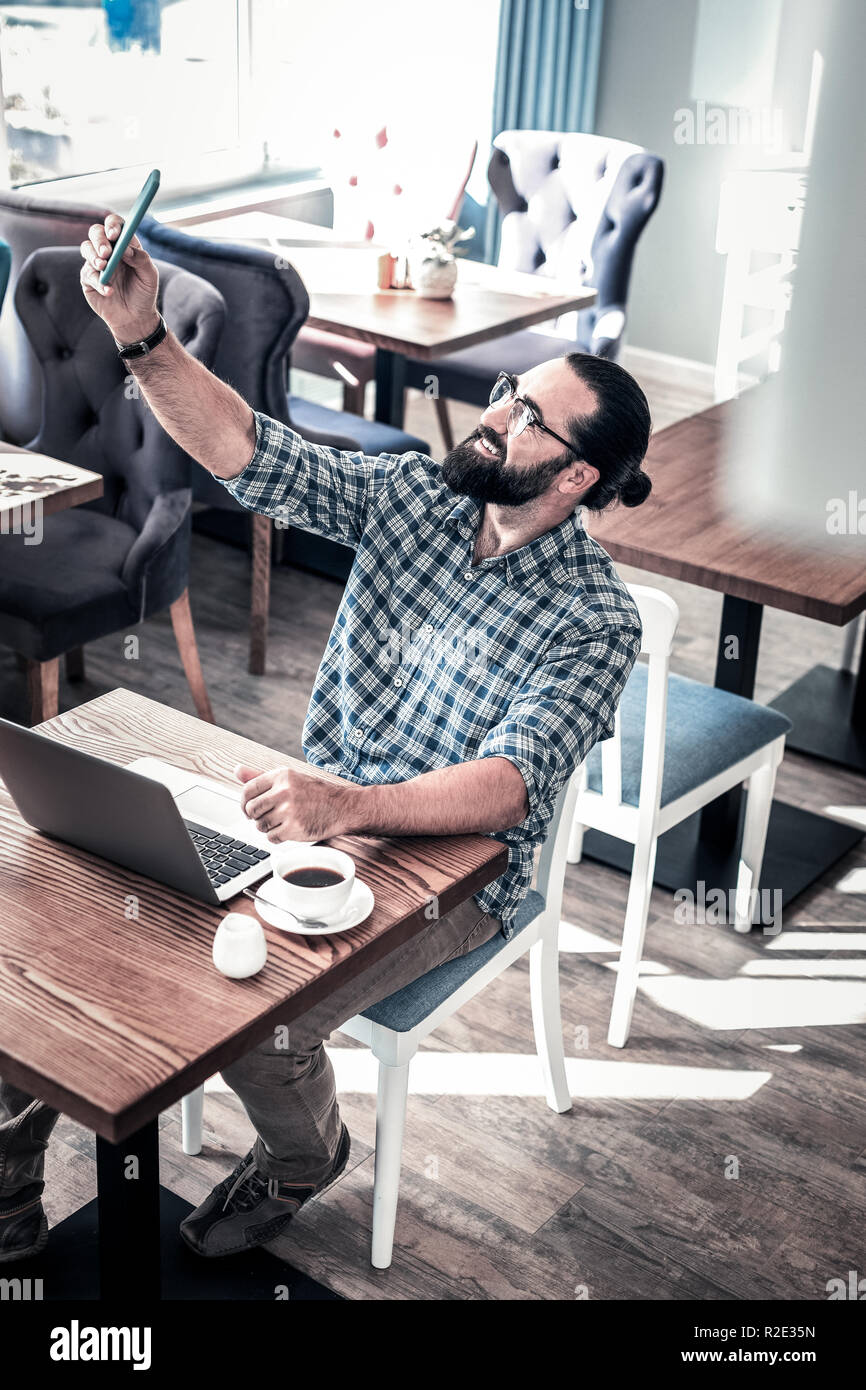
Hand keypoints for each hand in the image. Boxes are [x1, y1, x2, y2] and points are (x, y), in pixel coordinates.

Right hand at [79, 214, 159, 344]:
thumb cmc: (144, 293)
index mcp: (124, 244)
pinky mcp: (88, 278)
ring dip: (94, 257)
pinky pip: (88, 274)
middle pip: (96, 232)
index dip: (113, 225)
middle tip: (106, 253)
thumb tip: (126, 249)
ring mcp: (96, 263)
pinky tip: (109, 291)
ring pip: (86, 248)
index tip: (115, 234)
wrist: (135, 318)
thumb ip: (141, 259)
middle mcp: (108, 250)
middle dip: (100, 240)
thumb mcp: (149, 276)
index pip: (115, 224)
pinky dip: (99, 282)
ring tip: (104, 268)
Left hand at [235, 763, 356, 843]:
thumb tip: (237, 770)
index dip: (244, 802)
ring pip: (260, 825)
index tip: (248, 809)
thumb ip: (261, 776)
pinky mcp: (294, 828)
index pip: (248, 789)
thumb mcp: (289, 778)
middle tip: (265, 817)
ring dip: (266, 827)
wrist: (342, 808)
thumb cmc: (315, 793)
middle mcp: (284, 791)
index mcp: (281, 775)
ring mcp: (289, 810)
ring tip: (280, 822)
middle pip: (251, 809)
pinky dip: (276, 837)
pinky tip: (287, 830)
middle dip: (255, 817)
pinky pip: (271, 837)